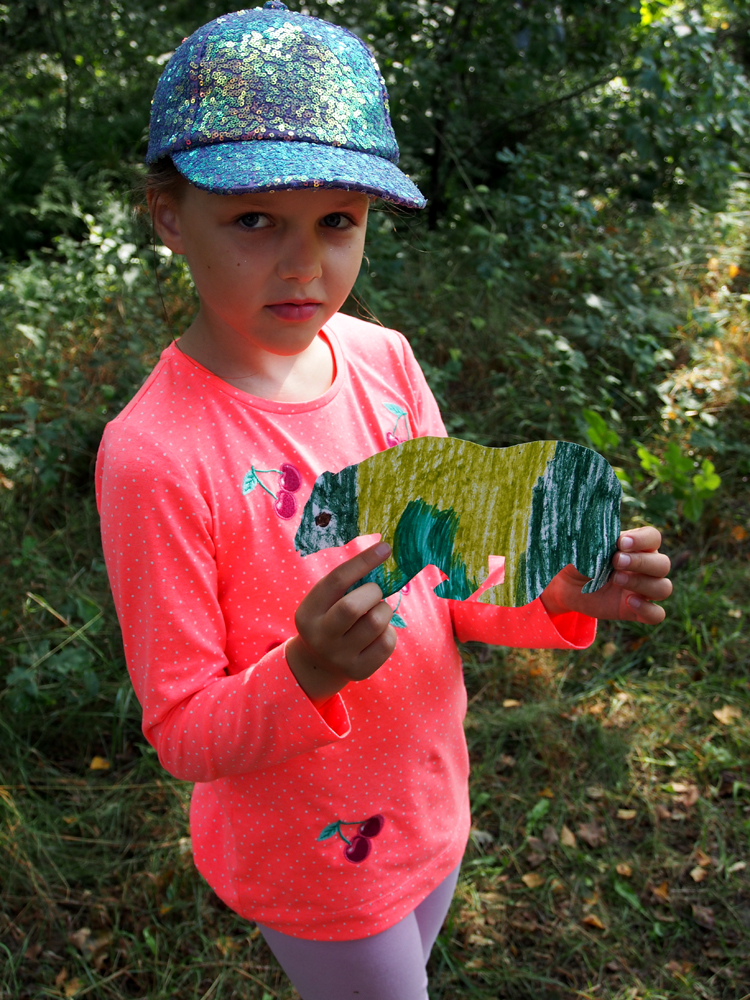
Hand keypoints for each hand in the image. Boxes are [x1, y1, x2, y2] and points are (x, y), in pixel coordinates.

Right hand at [286, 541, 396, 703]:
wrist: (319, 664)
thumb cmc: (329, 619)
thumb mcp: (326, 601)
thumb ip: (347, 584)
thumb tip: (383, 555)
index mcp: (308, 612)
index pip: (336, 580)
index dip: (363, 561)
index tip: (384, 548)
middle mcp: (320, 636)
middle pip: (353, 607)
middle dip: (373, 592)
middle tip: (374, 593)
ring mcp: (339, 657)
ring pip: (376, 623)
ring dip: (383, 610)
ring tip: (376, 612)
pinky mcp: (359, 671)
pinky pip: (387, 642)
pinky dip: (388, 631)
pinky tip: (377, 632)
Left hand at [540, 526, 671, 623]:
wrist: (567, 586)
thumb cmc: (579, 561)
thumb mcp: (585, 550)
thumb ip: (599, 544)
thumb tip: (608, 541)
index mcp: (636, 546)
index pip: (653, 538)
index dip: (642, 540)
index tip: (621, 542)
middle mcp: (646, 567)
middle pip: (663, 564)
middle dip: (641, 562)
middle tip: (615, 561)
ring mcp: (643, 590)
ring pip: (663, 588)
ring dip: (642, 584)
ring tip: (616, 580)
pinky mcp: (637, 610)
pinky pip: (656, 614)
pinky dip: (647, 609)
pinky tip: (628, 602)